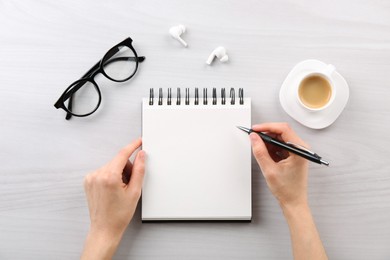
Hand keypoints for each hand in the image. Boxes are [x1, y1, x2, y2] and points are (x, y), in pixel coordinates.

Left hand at [81, 138, 144, 259]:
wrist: (105, 229)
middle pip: (118, 161)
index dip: (133, 146)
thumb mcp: (135, 191)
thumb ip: (139, 170)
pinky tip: (113, 189)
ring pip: (111, 166)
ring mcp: (91, 178)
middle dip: (127, 168)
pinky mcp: (88, 181)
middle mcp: (97, 175)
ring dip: (119, 173)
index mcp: (109, 177)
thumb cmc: (118, 215)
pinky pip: (104, 171)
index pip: (123, 154)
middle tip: (130, 184)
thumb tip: (141, 155)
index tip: (139, 141)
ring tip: (121, 189)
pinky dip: (111, 176)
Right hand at [249, 123, 308, 207]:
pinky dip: (271, 148)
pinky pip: (280, 145)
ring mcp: (297, 151)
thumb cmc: (288, 190)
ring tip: (260, 150)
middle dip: (266, 134)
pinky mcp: (293, 155)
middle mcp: (301, 148)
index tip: (256, 129)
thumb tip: (254, 138)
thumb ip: (260, 151)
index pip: (283, 129)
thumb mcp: (269, 170)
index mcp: (300, 150)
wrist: (293, 202)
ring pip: (279, 138)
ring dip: (268, 142)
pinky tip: (266, 155)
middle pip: (281, 132)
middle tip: (254, 138)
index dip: (267, 126)